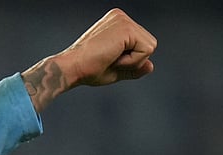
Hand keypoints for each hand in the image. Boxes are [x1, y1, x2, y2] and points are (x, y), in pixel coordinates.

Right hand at [23, 8, 157, 112]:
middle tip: (109, 60)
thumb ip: (134, 67)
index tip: (107, 59)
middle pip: (148, 43)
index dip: (129, 60)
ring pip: (150, 47)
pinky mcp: (127, 28)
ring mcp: (124, 20)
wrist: (71, 68)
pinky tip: (114, 58)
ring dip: (132, 61)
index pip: (140, 44)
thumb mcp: (115, 70)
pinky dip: (132, 61)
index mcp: (117, 23)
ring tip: (110, 58)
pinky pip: (147, 50)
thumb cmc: (86, 70)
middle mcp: (121, 17)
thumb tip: (151, 66)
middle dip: (133, 60)